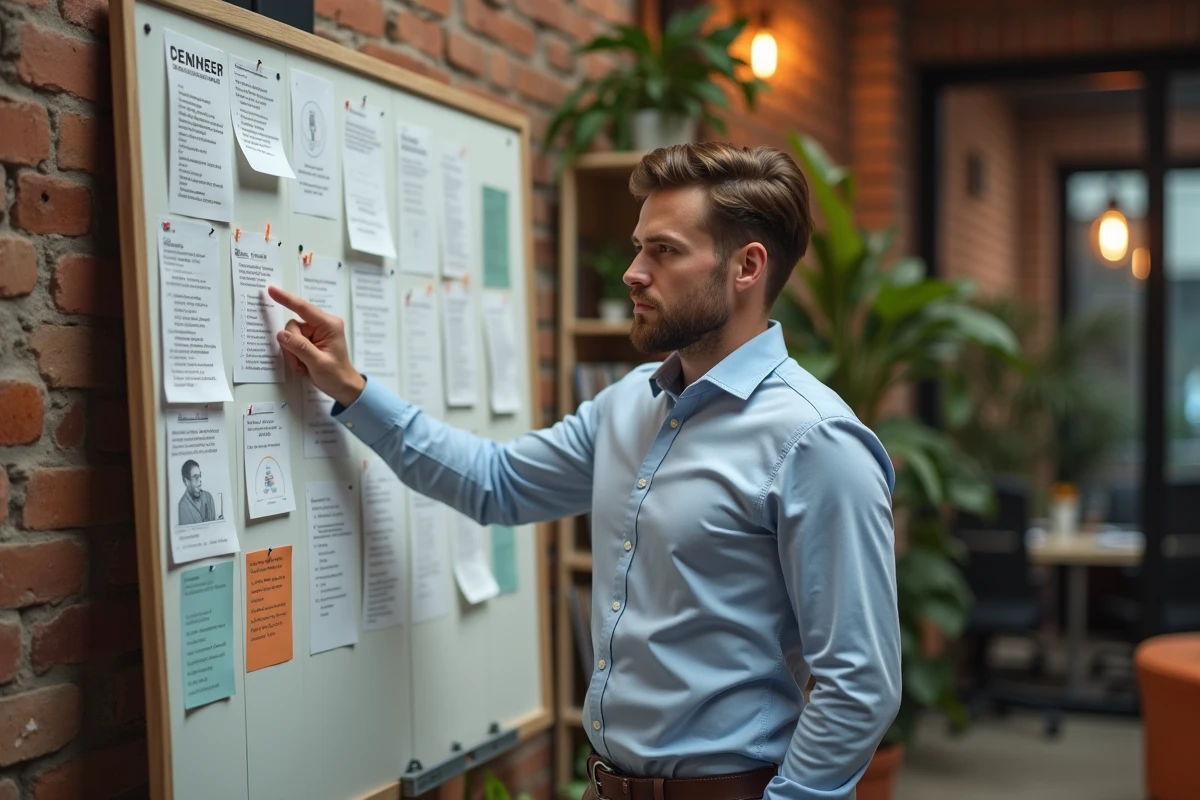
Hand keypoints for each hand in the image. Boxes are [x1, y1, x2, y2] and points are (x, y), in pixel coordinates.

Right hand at [267, 286, 365, 406]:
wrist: (343, 387)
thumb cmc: (336, 375)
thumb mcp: (318, 363)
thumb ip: (300, 347)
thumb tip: (282, 334)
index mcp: (329, 325)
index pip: (304, 308)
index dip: (286, 299)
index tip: (271, 290)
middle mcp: (322, 325)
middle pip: (293, 327)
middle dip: (292, 347)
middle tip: (300, 364)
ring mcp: (315, 332)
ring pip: (290, 337)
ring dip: (293, 354)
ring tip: (304, 367)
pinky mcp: (310, 340)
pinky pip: (292, 343)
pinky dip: (294, 356)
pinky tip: (304, 366)